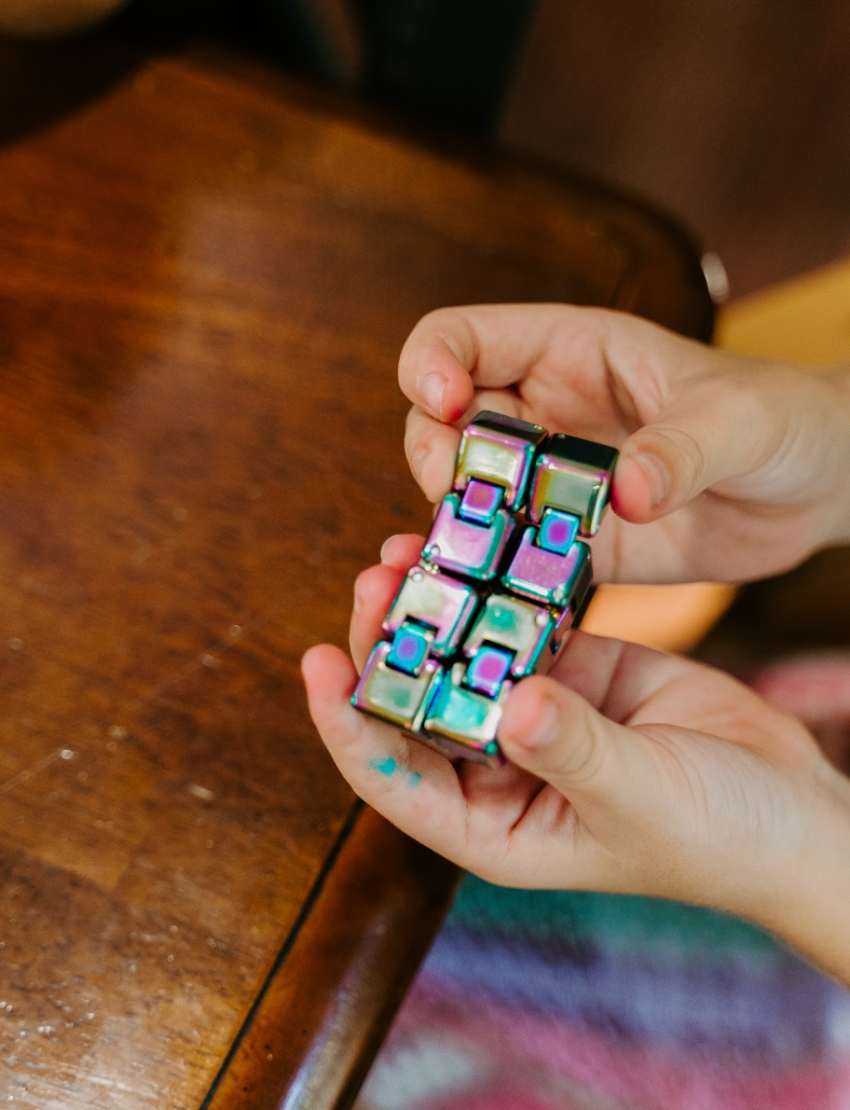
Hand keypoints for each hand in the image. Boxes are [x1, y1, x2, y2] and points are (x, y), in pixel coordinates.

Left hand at [303, 535, 849, 982]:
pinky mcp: (573, 669)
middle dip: (390, 643)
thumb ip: (574, 751)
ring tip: (410, 546)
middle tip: (375, 577)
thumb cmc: (718, 836)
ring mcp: (533, 712)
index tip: (315, 664)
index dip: (347, 722)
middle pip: (420, 701)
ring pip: (465, 652)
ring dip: (439, 604)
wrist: (790, 805)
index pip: (395, 776)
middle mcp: (499, 768)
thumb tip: (511, 703)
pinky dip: (503, 587)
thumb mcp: (640, 798)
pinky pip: (524, 622)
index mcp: (492, 826)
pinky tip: (484, 544)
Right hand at [399, 304, 849, 582]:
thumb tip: (625, 492)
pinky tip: (505, 595)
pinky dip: (497, 575)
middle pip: (441, 424)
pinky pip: (513, 556)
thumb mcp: (739, 419)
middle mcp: (544, 414)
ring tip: (482, 551)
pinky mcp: (571, 542)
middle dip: (435, 456)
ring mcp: (551, 481)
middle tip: (460, 493)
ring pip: (467, 496)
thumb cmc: (782, 418)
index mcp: (568, 352)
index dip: (431, 364)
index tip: (445, 404)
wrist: (814, 489)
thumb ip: (682, 448)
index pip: (461, 337)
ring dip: (461, 524)